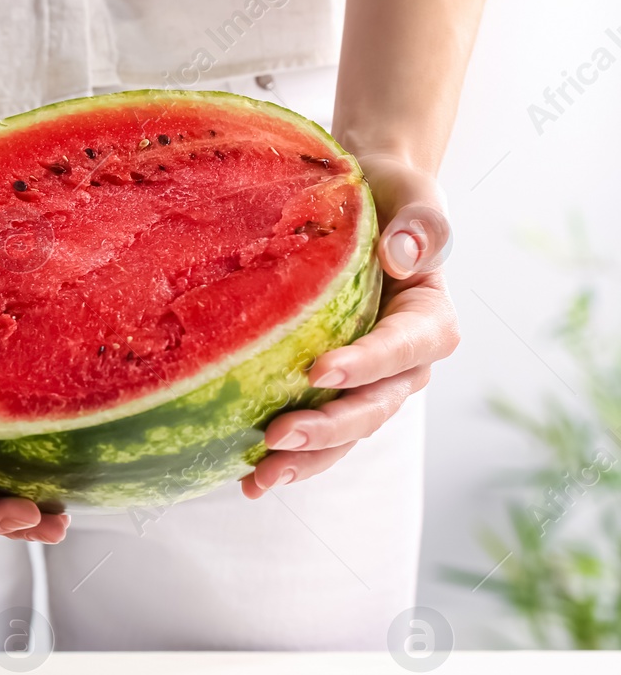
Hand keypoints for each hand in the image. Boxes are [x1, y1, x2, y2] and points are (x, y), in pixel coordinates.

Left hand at [243, 153, 459, 497]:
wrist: (358, 206)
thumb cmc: (383, 196)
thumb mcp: (410, 194)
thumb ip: (420, 222)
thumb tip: (402, 255)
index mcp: (429, 318)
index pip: (405, 347)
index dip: (367, 364)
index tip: (319, 371)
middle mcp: (404, 363)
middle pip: (375, 406)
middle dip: (329, 428)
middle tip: (278, 437)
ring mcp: (368, 385)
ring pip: (346, 434)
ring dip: (305, 460)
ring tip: (259, 480)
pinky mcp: (333, 395)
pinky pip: (318, 434)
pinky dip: (287, 459)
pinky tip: (245, 479)